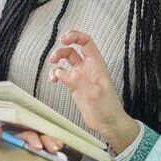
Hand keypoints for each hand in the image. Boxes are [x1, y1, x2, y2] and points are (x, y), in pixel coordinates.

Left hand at [0, 124, 63, 153]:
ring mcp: (38, 157)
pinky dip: (54, 141)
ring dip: (46, 139)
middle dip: (31, 138)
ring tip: (53, 149)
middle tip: (39, 147)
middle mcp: (24, 160)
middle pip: (22, 138)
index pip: (2, 147)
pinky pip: (49, 141)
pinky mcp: (50, 156)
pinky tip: (58, 146)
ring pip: (37, 137)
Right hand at [48, 31, 139, 152]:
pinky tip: (53, 81)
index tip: (63, 39)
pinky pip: (61, 74)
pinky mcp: (73, 85)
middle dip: (61, 50)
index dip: (75, 36)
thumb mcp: (95, 94)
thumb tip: (62, 72)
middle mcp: (87, 68)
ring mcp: (80, 76)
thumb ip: (79, 81)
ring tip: (52, 69)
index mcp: (96, 65)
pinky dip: (55, 75)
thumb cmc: (107, 108)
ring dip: (56, 61)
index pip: (86, 42)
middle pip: (72, 49)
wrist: (108, 124)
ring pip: (65, 61)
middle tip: (53, 58)